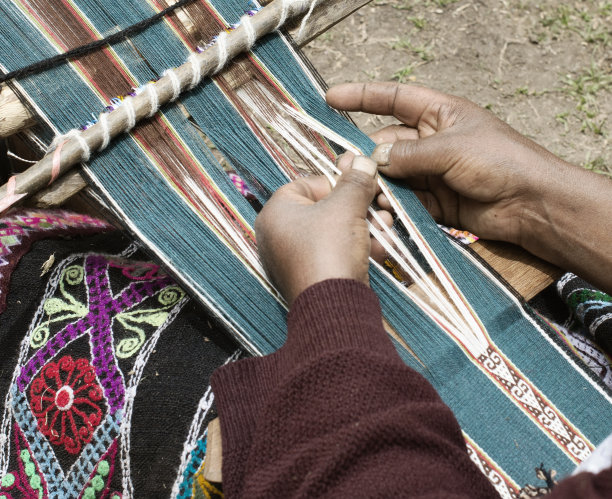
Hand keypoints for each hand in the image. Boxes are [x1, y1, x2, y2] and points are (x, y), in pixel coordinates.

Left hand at [255, 157, 390, 304]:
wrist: (334, 308)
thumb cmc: (329, 250)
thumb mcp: (346, 207)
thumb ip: (355, 181)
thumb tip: (362, 162)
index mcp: (276, 212)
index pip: (308, 183)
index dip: (339, 182)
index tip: (363, 184)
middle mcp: (279, 235)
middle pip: (326, 208)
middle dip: (359, 208)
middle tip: (382, 207)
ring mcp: (294, 258)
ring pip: (335, 232)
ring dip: (364, 227)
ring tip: (386, 229)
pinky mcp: (311, 277)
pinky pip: (335, 253)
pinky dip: (357, 249)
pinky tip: (380, 249)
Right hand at [326, 82, 568, 245]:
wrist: (530, 203)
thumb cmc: (500, 161)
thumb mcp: (450, 148)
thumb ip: (408, 154)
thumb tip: (374, 158)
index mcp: (438, 114)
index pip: (394, 98)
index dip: (362, 97)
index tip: (331, 99)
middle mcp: (430, 142)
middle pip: (386, 143)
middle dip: (367, 155)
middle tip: (348, 169)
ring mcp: (431, 172)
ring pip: (391, 175)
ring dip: (377, 184)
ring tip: (366, 194)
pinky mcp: (433, 201)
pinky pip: (404, 200)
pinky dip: (392, 206)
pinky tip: (382, 211)